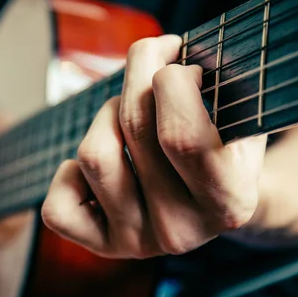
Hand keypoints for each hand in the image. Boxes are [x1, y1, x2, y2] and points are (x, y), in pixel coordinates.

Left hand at [41, 34, 266, 258]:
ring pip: (92, 155)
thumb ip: (216, 88)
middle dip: (139, 71)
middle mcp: (180, 230)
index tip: (182, 64)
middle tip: (154, 59)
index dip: (173, 80)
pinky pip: (57, 204)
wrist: (214, 204)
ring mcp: (137, 242)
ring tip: (129, 114)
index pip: (181, 136)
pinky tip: (106, 162)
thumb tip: (161, 50)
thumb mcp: (240, 118)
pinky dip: (70, 174)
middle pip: (133, 126)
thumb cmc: (224, 148)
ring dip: (107, 115)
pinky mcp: (102, 246)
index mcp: (228, 202)